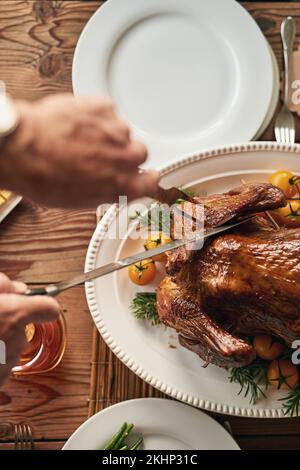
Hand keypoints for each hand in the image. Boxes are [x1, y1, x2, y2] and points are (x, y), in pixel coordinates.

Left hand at [0, 94, 158, 207]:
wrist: (23, 149)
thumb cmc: (44, 178)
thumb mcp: (79, 199)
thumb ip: (106, 191)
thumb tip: (110, 186)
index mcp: (123, 185)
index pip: (152, 181)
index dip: (145, 177)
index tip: (143, 174)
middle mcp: (126, 158)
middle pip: (140, 152)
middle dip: (123, 152)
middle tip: (102, 153)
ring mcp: (117, 130)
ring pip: (122, 130)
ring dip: (107, 133)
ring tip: (81, 138)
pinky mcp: (104, 107)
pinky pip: (107, 111)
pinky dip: (95, 116)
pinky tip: (78, 123)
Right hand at [0, 273, 58, 385]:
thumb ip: (4, 285)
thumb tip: (18, 288)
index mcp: (14, 315)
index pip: (49, 307)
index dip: (43, 303)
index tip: (37, 303)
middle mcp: (16, 339)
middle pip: (27, 327)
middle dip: (13, 322)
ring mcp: (7, 361)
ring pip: (14, 346)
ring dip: (2, 341)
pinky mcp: (0, 378)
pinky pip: (4, 365)